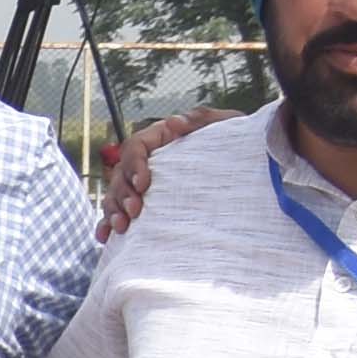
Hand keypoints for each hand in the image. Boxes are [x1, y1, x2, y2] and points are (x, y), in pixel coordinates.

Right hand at [91, 105, 228, 242]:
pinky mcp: (146, 204)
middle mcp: (148, 160)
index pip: (135, 147)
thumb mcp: (225, 125)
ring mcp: (144, 184)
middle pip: (120, 174)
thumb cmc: (236, 142)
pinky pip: (121, 213)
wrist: (249, 167)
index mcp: (161, 138)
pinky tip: (107, 237)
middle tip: (135, 211)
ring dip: (113, 211)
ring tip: (121, 229)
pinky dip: (109, 224)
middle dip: (122, 194)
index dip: (134, 165)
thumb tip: (174, 122)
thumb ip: (202, 119)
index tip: (145, 184)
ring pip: (116, 194)